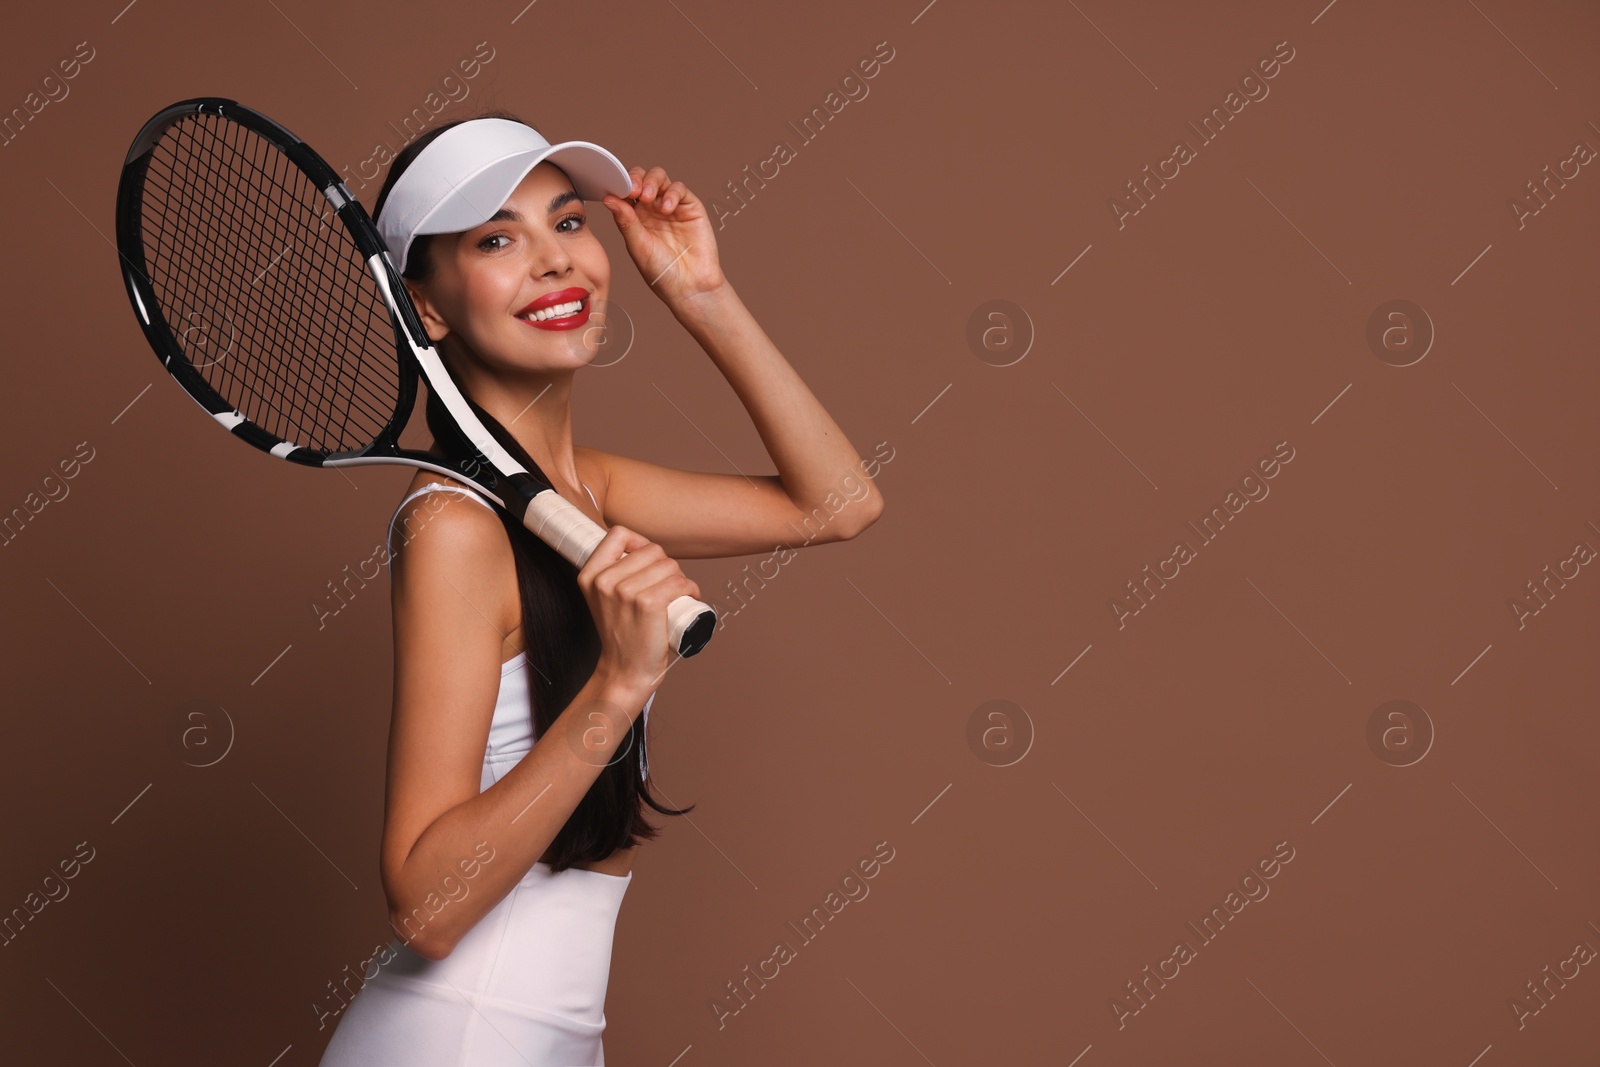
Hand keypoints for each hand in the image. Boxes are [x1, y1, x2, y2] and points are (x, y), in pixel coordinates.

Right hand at [577, 524, 701, 700]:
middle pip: (652, 550)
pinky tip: (690, 597)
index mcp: (589, 575)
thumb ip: (611, 573)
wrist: (624, 671)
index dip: (640, 543)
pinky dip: (691, 589)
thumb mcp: (603, 599)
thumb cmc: (622, 635)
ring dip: (681, 579)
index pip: (618, 534)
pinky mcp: (647, 604)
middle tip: (667, 588)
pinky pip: (679, 582)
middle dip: (666, 566)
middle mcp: (604, 581)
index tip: (649, 564)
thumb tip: (640, 547)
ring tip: (677, 596)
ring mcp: (624, 592)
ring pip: (669, 565)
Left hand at [601, 165, 726, 306]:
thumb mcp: (638, 246)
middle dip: (635, 179)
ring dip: (651, 182)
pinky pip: (680, 189)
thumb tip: (608, 199)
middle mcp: (652, 209)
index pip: (625, 191)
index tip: (615, 189)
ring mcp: (671, 207)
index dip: (619, 185)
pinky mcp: (690, 207)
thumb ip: (626, 221)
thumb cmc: (662, 272)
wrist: (690, 287)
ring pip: (660, 178)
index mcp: (635, 218)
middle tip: (633, 190)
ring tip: (648, 197)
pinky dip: (672, 193)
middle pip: (641, 179)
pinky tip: (667, 208)